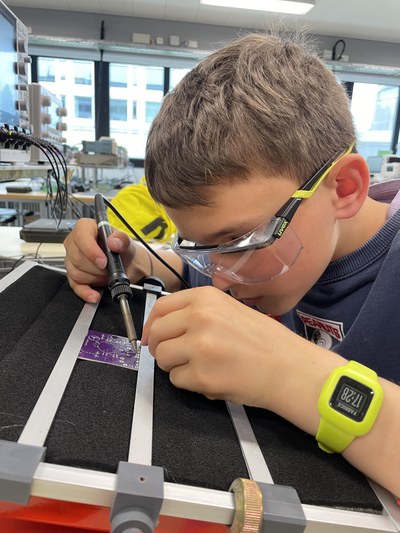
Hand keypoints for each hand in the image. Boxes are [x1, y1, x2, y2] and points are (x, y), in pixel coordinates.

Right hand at [64, 218, 135, 302]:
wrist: (127, 265)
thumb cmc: (123, 250)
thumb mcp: (127, 243)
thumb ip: (122, 240)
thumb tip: (114, 241)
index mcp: (86, 228)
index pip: (80, 235)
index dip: (90, 250)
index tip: (103, 261)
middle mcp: (75, 243)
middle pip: (77, 257)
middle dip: (97, 267)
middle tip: (110, 268)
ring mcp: (72, 260)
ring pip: (76, 272)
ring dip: (95, 278)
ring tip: (107, 274)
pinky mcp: (73, 275)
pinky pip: (74, 286)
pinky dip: (86, 292)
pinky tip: (95, 294)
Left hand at [141, 285, 286, 406]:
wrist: (289, 367)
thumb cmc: (263, 340)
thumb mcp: (228, 310)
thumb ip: (195, 313)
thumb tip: (162, 328)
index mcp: (205, 298)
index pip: (161, 308)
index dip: (151, 325)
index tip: (151, 337)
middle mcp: (199, 317)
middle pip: (156, 333)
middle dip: (160, 348)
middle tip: (174, 357)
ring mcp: (199, 346)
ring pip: (163, 358)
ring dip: (174, 366)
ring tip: (199, 367)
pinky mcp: (202, 375)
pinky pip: (177, 380)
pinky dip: (189, 383)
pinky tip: (211, 378)